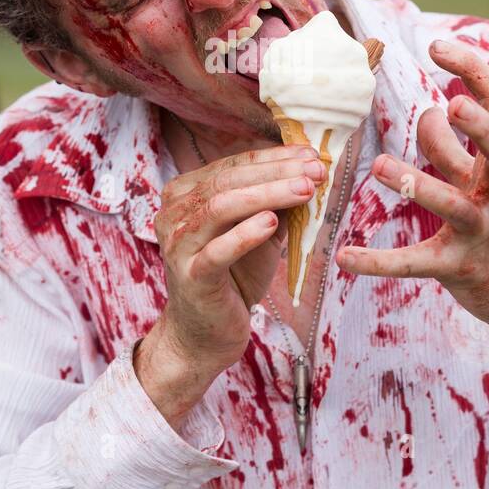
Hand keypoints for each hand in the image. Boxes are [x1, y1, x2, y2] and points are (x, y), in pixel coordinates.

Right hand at [137, 143, 324, 427]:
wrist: (207, 333)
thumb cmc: (234, 277)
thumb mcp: (258, 232)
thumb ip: (274, 203)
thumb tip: (308, 171)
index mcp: (184, 194)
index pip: (231, 166)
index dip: (273, 158)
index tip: (310, 155)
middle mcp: (173, 214)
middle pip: (226, 181)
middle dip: (275, 172)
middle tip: (314, 170)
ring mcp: (177, 245)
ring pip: (220, 207)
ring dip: (267, 195)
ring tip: (304, 190)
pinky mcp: (190, 277)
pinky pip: (217, 251)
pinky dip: (245, 234)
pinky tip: (273, 222)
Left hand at [336, 39, 488, 333]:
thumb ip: (463, 149)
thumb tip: (435, 106)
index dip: (474, 72)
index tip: (436, 47)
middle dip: (479, 129)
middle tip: (449, 107)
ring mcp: (481, 230)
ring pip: (451, 204)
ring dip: (416, 185)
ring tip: (380, 166)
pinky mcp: (459, 266)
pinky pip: (415, 262)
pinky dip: (378, 261)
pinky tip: (345, 257)